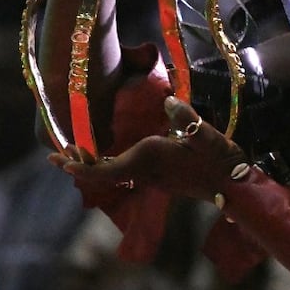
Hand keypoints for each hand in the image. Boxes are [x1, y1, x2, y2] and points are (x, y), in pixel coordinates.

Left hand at [49, 96, 244, 200]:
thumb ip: (188, 120)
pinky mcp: (158, 176)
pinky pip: (122, 172)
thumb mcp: (208, 138)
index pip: (105, 170)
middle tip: (55, 155)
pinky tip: (103, 157)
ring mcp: (150, 176)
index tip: (60, 159)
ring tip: (72, 153)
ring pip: (111, 173)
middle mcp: (144, 171)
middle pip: (101, 173)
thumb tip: (169, 102)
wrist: (234, 187)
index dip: (80, 166)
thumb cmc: (221, 162)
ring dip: (90, 164)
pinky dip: (106, 165)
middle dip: (78, 165)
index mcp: (149, 160)